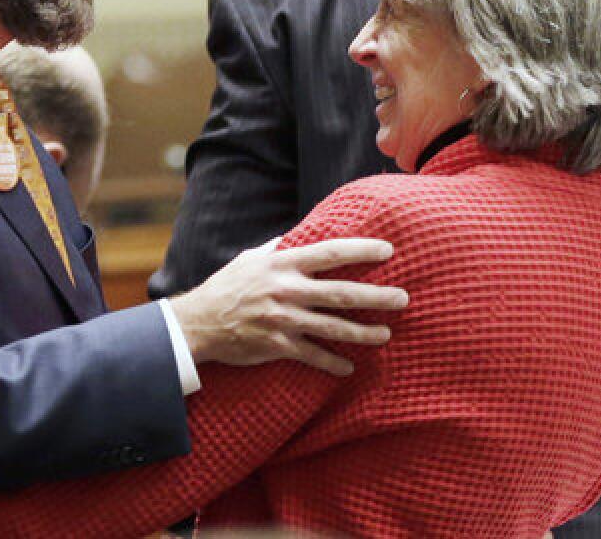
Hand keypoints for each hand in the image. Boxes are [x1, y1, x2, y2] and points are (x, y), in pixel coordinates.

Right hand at [169, 237, 406, 376]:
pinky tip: (349, 367)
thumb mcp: (251, 258)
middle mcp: (286, 291)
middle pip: (341, 293)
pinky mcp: (277, 346)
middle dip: (376, 296)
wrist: (198, 323)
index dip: (360, 250)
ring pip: (334, 327)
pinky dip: (332, 363)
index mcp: (282, 265)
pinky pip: (312, 355)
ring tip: (386, 334)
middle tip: (402, 298)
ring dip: (364, 332)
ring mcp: (283, 320)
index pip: (329, 253)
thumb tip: (302, 234)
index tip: (387, 250)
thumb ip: (279, 248)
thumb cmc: (227, 286)